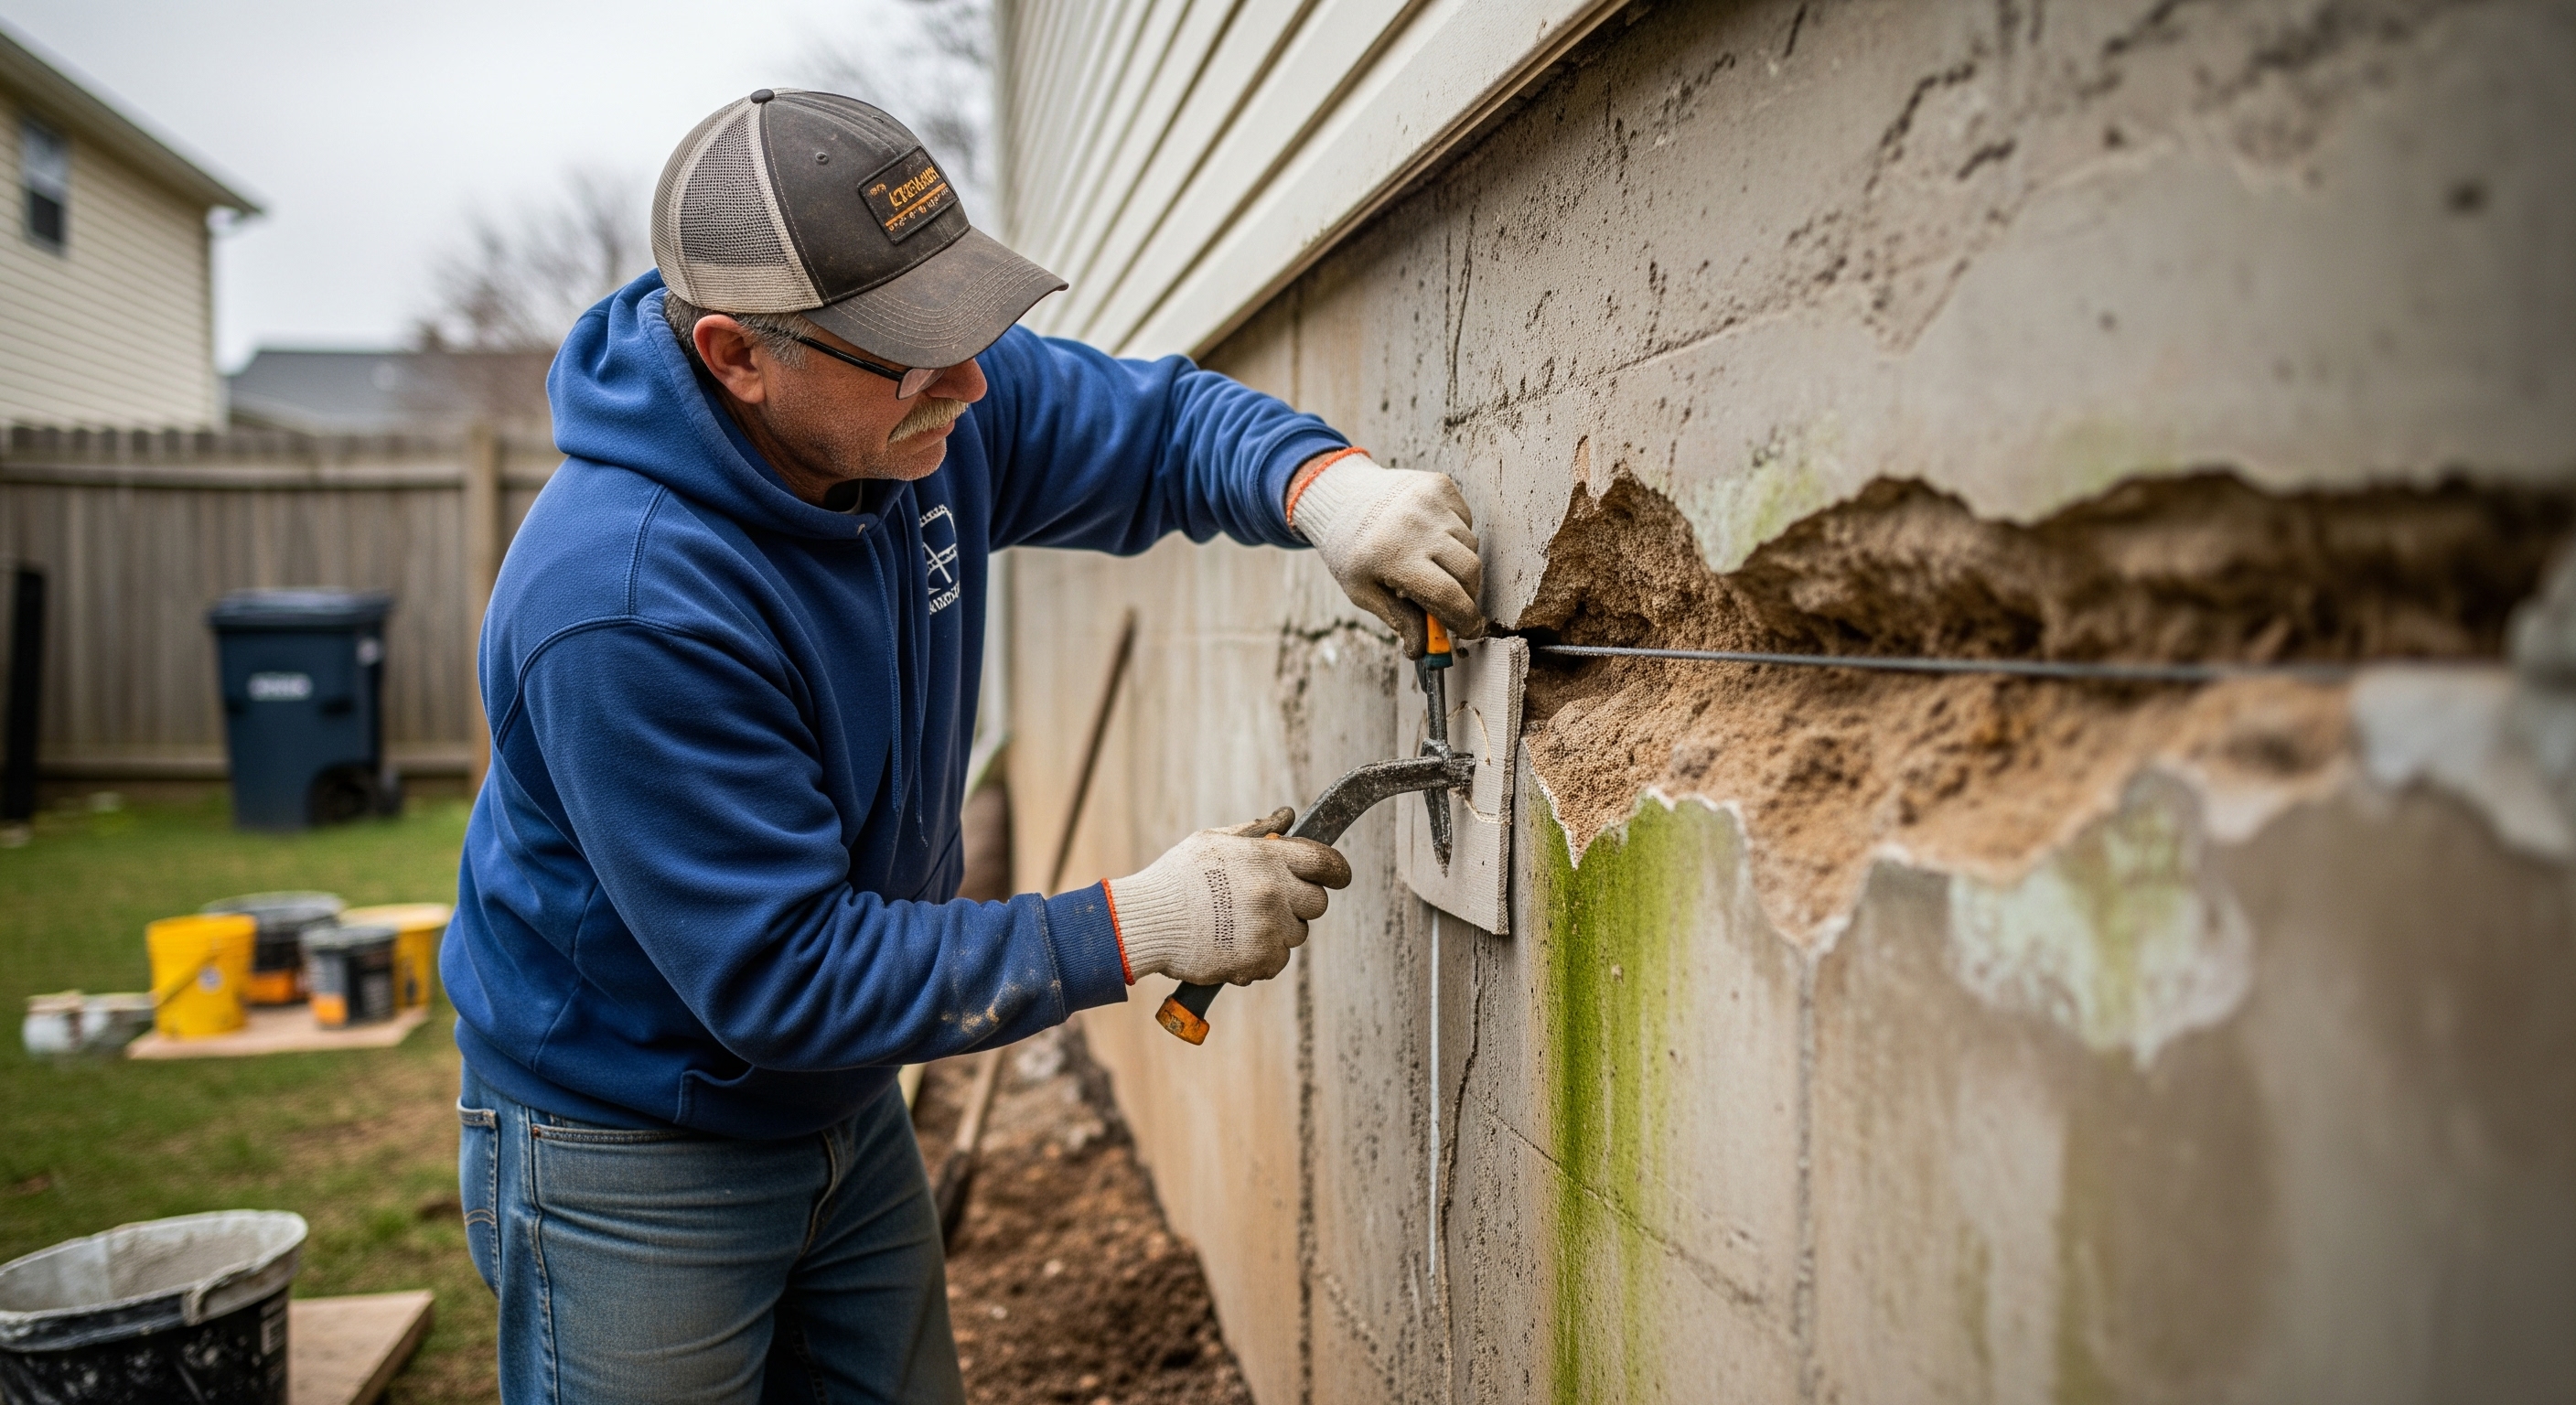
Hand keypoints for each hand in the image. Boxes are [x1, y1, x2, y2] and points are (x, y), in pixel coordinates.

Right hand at [1107, 809, 1353, 986]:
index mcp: (1266, 857)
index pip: (1326, 862)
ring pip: (1297, 933)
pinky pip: (1279, 960)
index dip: (1337, 871)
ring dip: (1278, 931)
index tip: (1337, 877)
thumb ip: (1256, 831)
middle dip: (1300, 903)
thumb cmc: (1177, 877)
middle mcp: (1273, 891)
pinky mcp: (1260, 959)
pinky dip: (1262, 957)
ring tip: (1240, 925)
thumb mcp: (1213, 841)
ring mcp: (1269, 927)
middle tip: (1268, 902)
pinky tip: (1234, 945)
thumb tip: (1287, 817)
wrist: (1147, 922)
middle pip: (1318, 903)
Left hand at [1288, 451, 1487, 657]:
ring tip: (1432, 565)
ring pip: (1471, 546)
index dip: (1465, 619)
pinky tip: (1430, 538)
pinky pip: (1466, 521)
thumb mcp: (1363, 591)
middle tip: (1456, 604)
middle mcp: (1416, 525)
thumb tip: (1423, 650)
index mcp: (1393, 556)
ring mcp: (1431, 501)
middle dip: (1468, 595)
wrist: (1341, 497)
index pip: (1447, 596)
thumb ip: (1398, 619)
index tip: (1470, 631)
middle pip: (1469, 572)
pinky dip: (1456, 536)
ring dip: (1459, 564)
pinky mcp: (1440, 485)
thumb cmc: (1350, 550)